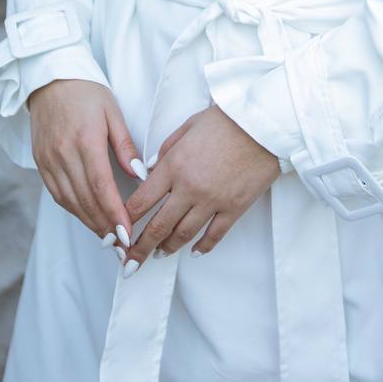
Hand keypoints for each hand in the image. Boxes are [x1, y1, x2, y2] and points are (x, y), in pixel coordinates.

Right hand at [28, 79, 142, 248]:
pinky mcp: (40, 163)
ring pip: (70, 201)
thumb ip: (125, 146)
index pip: (100, 185)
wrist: (50, 79)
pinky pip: (57, 194)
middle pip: (85, 199)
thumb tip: (139, 176)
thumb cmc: (87, 92)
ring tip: (108, 239)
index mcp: (85, 140)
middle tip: (122, 246)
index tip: (126, 232)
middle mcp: (63, 154)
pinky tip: (88, 218)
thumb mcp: (112, 112)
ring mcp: (49, 160)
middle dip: (104, 226)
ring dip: (89, 222)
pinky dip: (74, 209)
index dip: (113, 212)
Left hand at [121, 104, 280, 274]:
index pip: (141, 201)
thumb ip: (166, 149)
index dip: (126, 220)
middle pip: (158, 226)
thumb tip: (151, 169)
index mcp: (174, 165)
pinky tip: (194, 251)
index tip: (118, 232)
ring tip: (159, 254)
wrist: (264, 124)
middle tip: (130, 261)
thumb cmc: (227, 120)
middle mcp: (189, 187)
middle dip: (140, 248)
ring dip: (167, 248)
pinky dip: (202, 247)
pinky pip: (214, 235)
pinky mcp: (234, 208)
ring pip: (183, 234)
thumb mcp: (188, 126)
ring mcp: (212, 200)